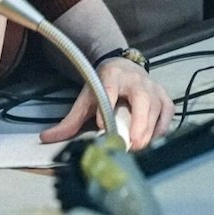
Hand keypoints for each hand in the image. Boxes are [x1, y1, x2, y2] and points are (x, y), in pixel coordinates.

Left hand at [40, 61, 173, 149]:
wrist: (123, 67)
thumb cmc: (104, 86)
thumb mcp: (86, 99)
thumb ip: (69, 120)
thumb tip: (46, 138)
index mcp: (112, 75)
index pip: (111, 87)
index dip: (107, 103)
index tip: (101, 123)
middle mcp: (135, 79)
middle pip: (142, 97)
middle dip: (138, 121)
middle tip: (132, 143)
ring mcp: (152, 87)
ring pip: (157, 106)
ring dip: (150, 129)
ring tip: (140, 147)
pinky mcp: (163, 96)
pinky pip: (167, 112)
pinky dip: (162, 128)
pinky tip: (152, 141)